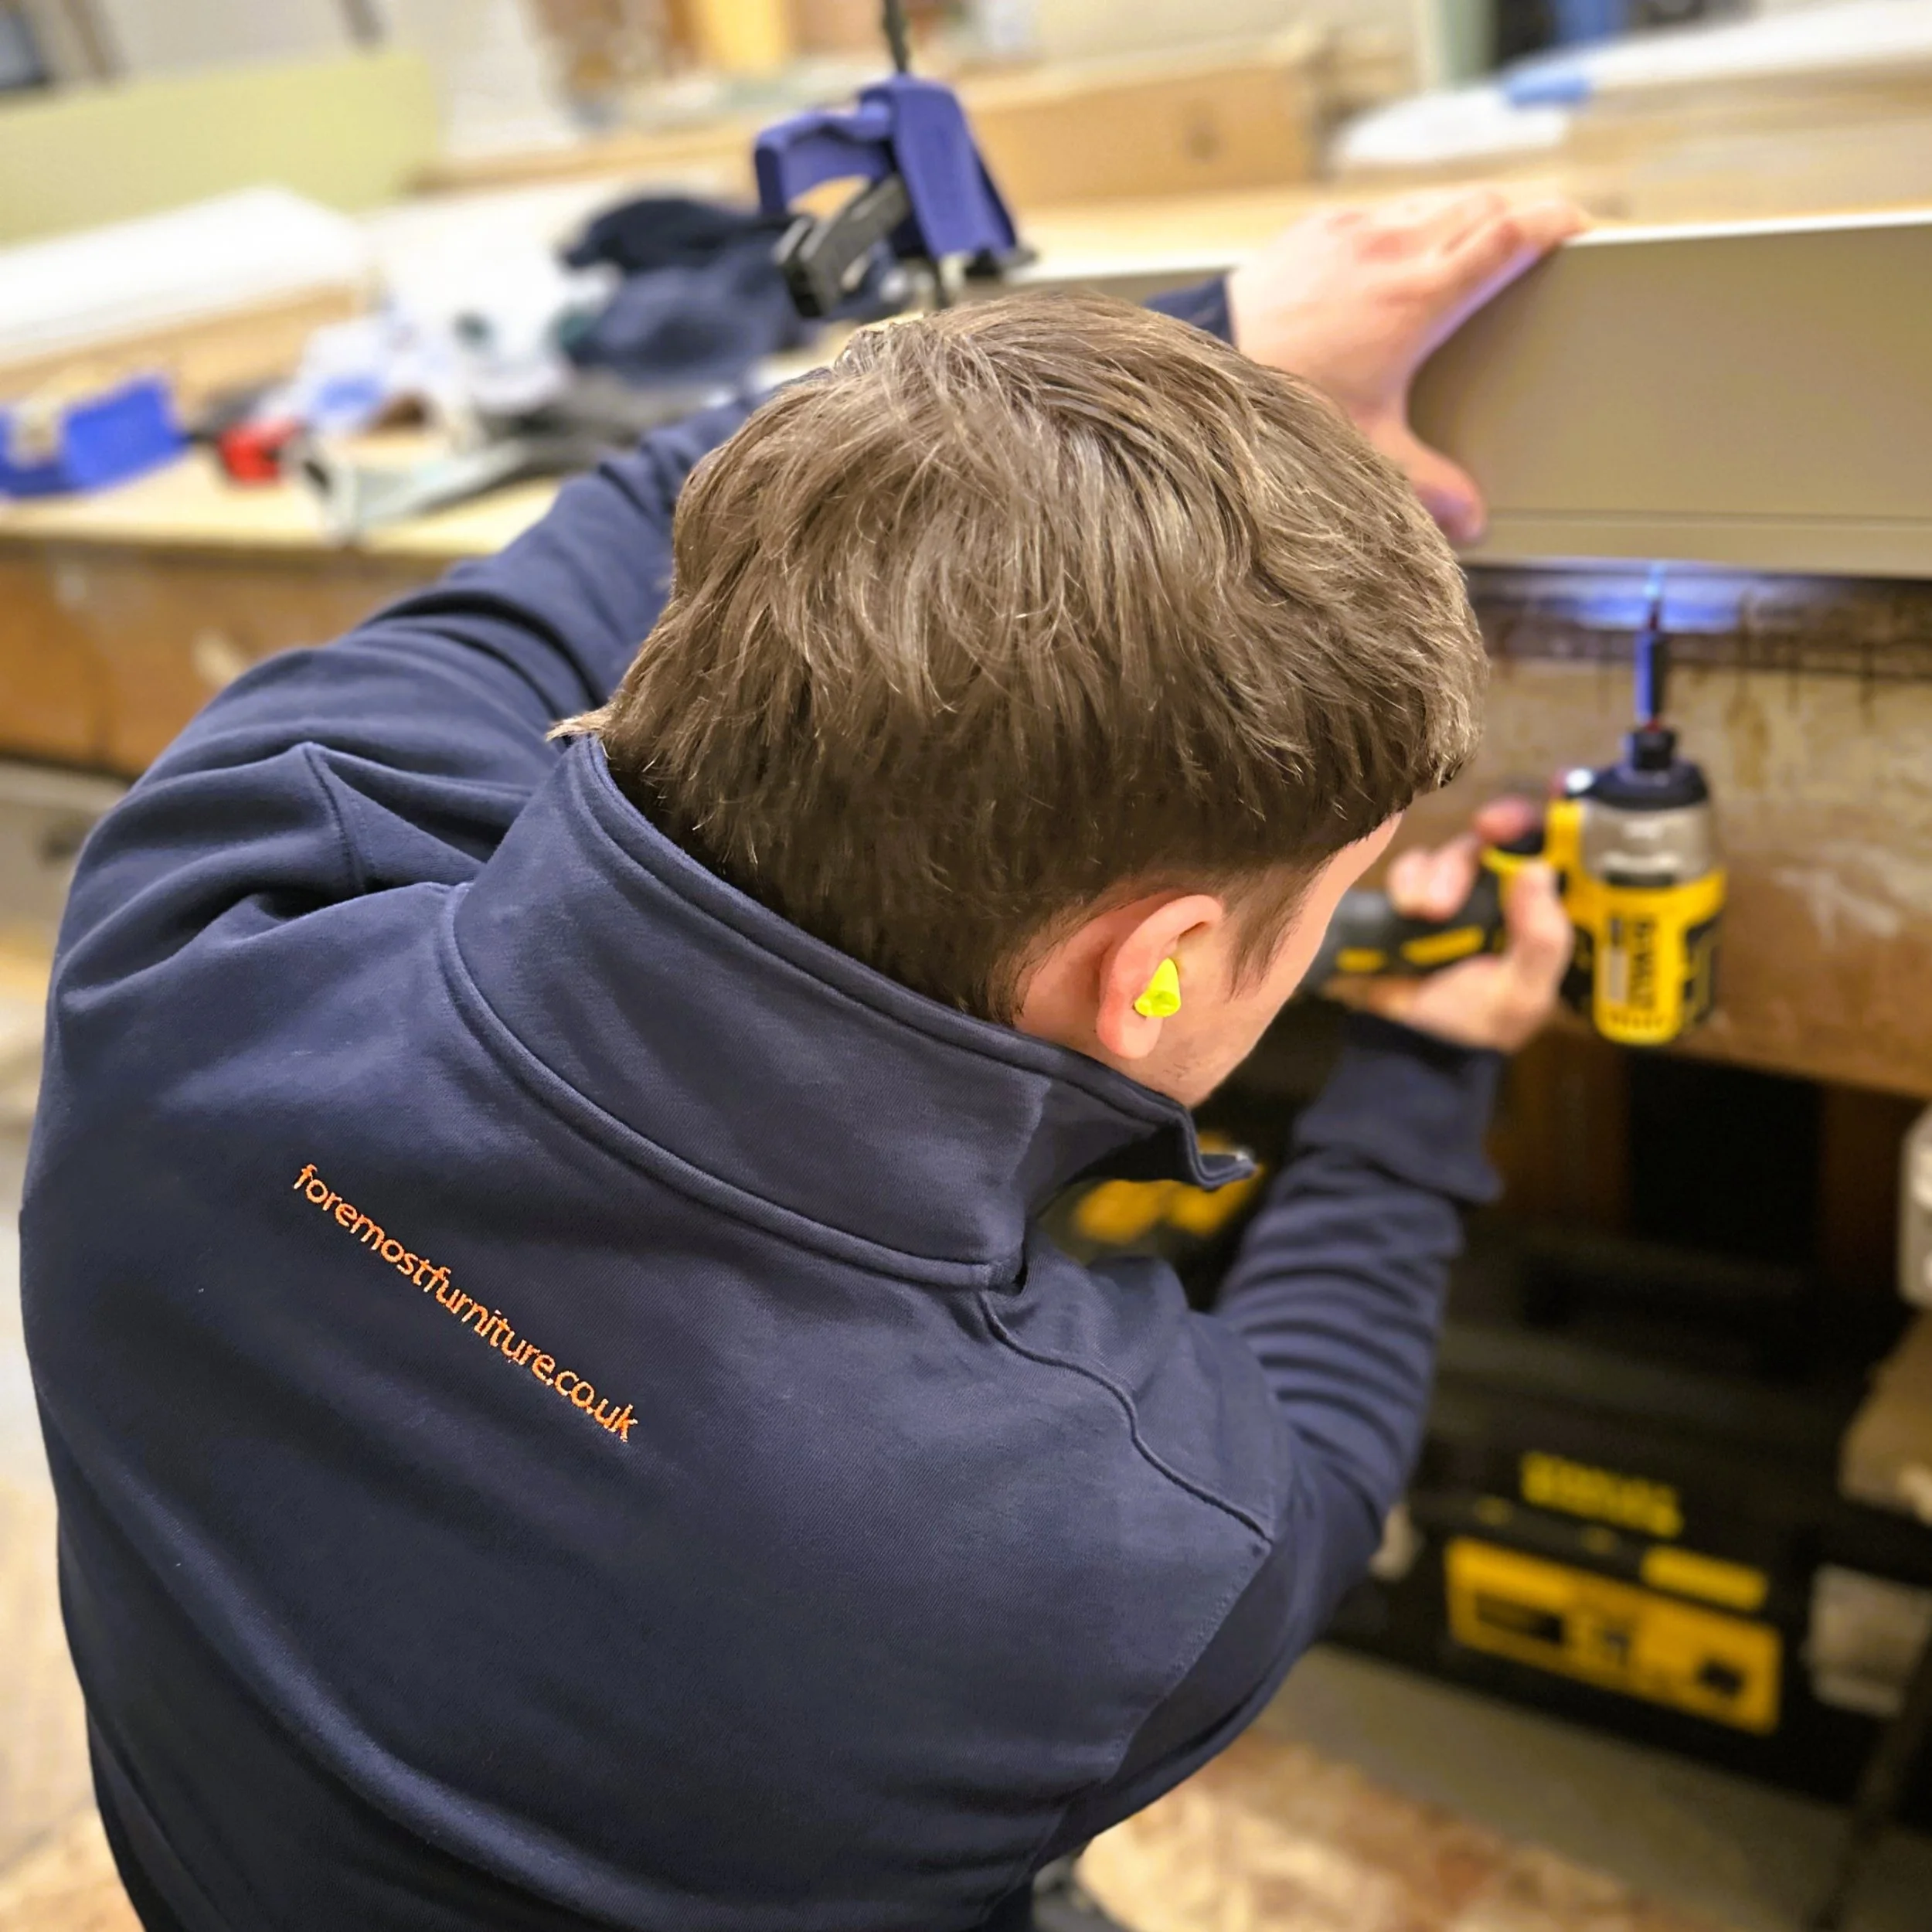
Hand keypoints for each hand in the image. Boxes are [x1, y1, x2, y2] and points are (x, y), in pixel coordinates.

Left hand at [1226, 190, 1586, 542]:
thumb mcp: (1367, 450)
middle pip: (1483, 204)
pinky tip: (1399, 255)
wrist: (1207, 370)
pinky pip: (1380, 210)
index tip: (1582, 227)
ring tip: (1476, 244)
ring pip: (1432, 201)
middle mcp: (1391, 247)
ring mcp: (1350, 230)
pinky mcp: (1314, 229)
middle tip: (1541, 238)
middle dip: (1520, 215)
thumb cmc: (1284, 404)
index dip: (1556, 222)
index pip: (1512, 234)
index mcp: (1421, 294)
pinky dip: (1406, 223)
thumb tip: (1472, 521)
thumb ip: (1428, 485)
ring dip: (1463, 216)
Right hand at [1331, 796, 1571, 1052]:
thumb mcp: (1522, 996)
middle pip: (1512, 836)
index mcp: (1550, 913)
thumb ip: (1539, 941)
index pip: (1571, 854)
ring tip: (1429, 913)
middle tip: (1489, 827)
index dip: (1571, 814)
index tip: (1562, 787)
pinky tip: (1409, 911)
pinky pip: (1414, 864)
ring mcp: (1463, 889)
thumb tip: (1534, 871)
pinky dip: (1409, 881)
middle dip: (1502, 824)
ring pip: (1459, 849)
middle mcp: (1510, 892)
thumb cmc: (1477, 1024)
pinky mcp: (1418, 891)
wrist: (1408, 1045)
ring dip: (1443, 873)